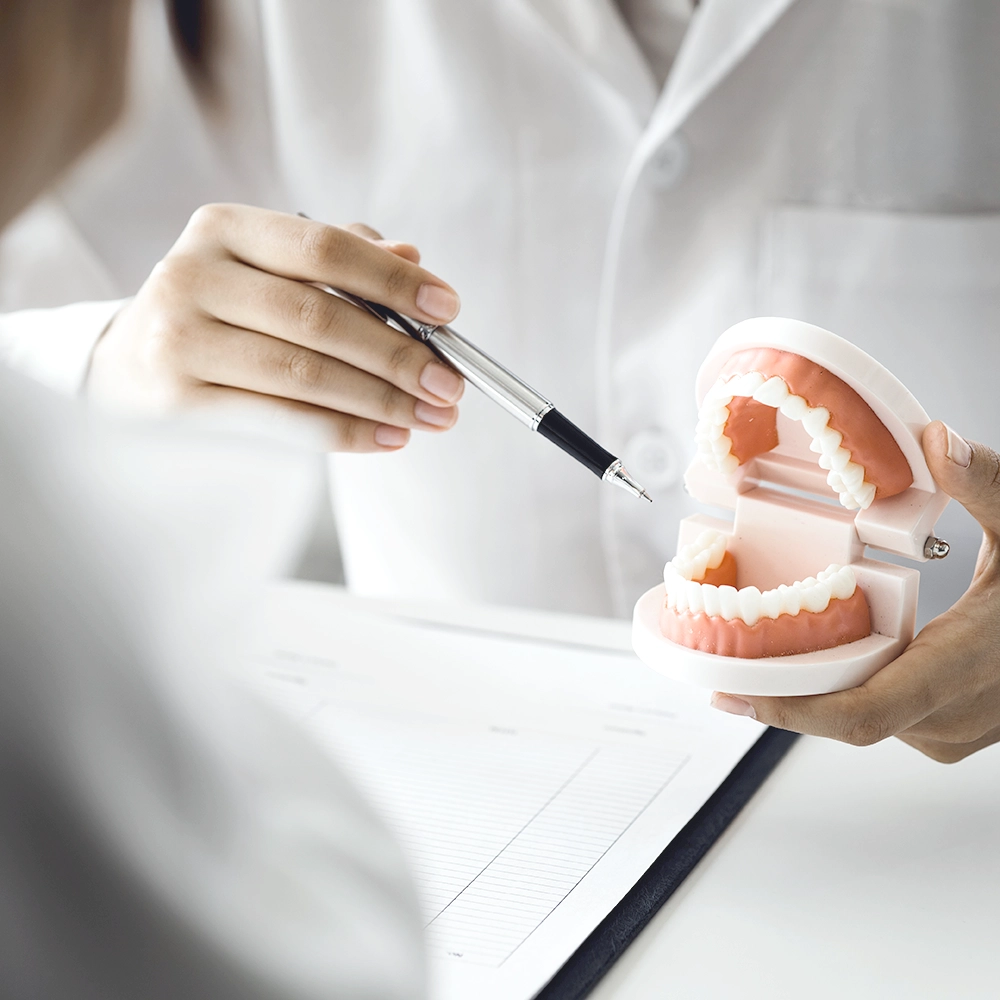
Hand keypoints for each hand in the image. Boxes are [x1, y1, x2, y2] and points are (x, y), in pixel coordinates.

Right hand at [87, 205, 464, 450]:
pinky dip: (345, 431)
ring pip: (304, 374)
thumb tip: (413, 254)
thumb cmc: (218, 312)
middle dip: (399, 355)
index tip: (448, 309)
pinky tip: (389, 435)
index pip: (324, 246)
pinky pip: (282, 420)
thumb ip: (336, 258)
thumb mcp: (264, 267)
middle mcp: (194, 276)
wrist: (126, 366)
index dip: (393, 279)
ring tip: (431, 416)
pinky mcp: (181, 400)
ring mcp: (181, 340)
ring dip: (381, 400)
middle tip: (451, 382)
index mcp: (224, 228)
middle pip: (320, 317)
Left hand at [711, 421, 999, 762]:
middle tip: (717, 663)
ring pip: (862, 718)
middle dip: (782, 693)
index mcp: (964, 668)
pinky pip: (882, 715)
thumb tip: (937, 439)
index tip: (734, 692)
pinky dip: (844, 688)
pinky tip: (811, 658)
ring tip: (752, 654)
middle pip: (845, 716)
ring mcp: (953, 732)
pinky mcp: (950, 729)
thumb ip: (987, 485)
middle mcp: (953, 716)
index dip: (790, 711)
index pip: (861, 712)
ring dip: (811, 691)